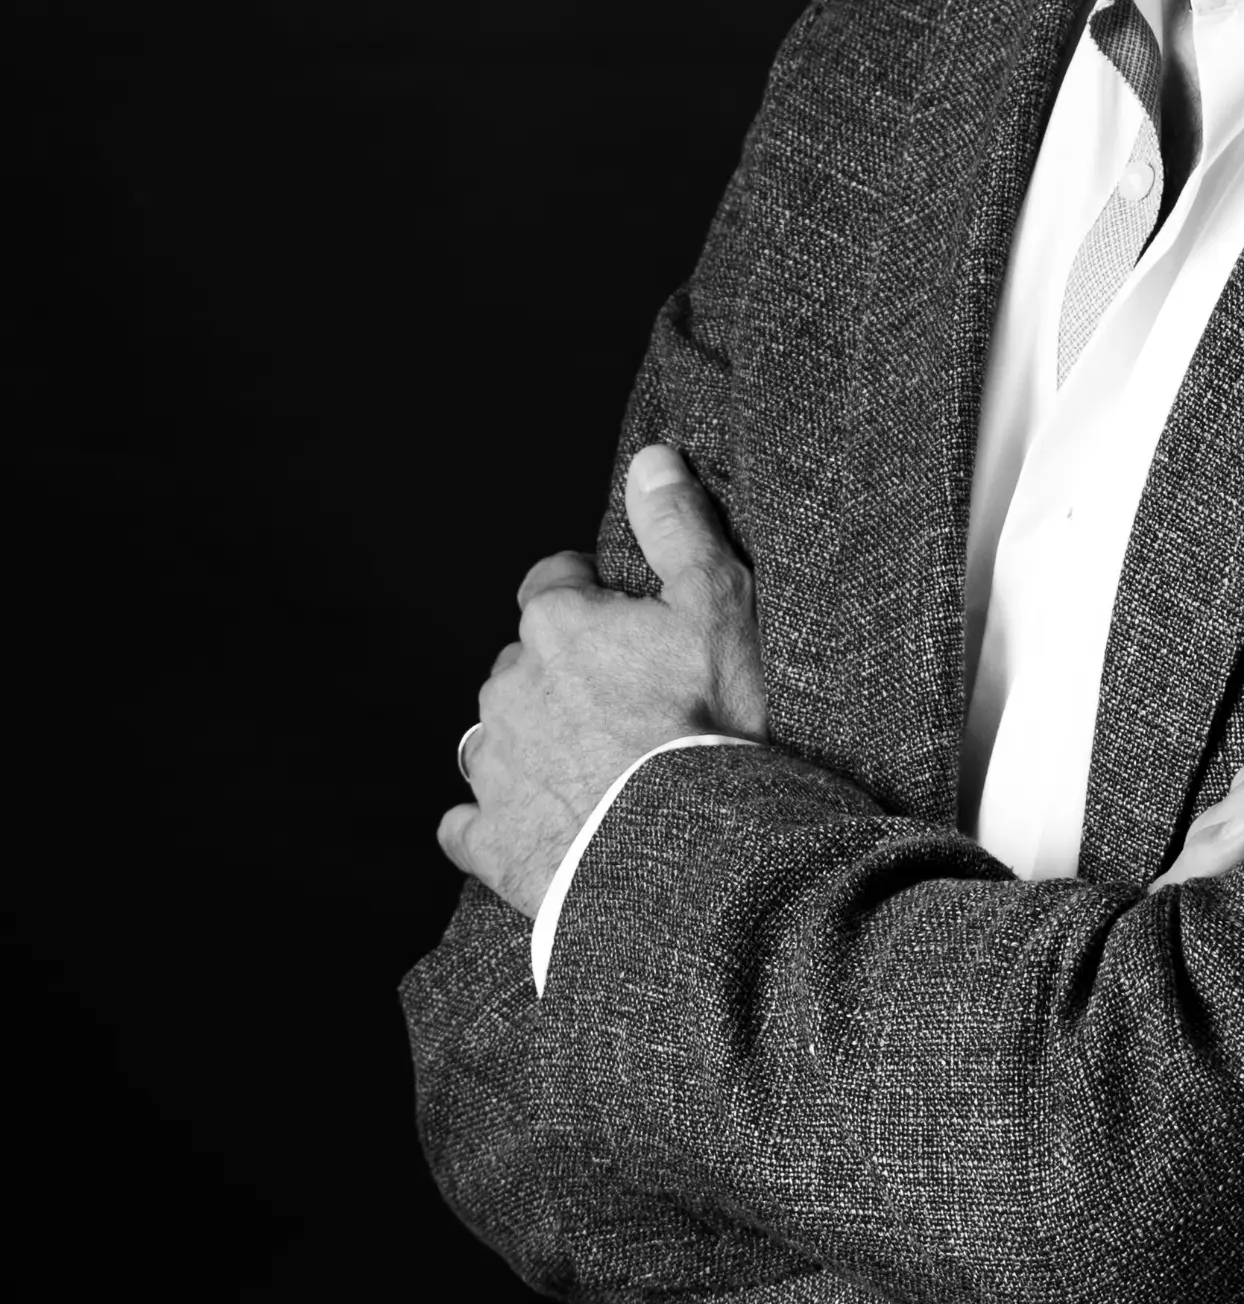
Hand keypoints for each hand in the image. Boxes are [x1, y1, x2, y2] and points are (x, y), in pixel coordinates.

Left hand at [439, 444, 767, 919]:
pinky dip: (492, 818)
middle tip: (626, 702)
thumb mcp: (716, 604)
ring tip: (591, 765)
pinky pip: (467, 821)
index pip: (551, 583)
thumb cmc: (708, 720)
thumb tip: (649, 457)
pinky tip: (533, 824)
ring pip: (493, 734)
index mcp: (555, 623)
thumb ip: (677, 526)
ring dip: (527, 740)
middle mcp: (505, 685)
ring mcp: (491, 765)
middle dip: (561, 672)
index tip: (625, 621)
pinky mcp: (487, 837)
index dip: (590, 596)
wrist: (684, 847)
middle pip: (523, 661)